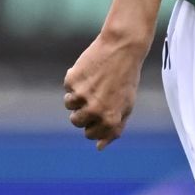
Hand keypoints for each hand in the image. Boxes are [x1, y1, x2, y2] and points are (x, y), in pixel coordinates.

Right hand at [62, 26, 150, 146]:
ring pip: (69, 105)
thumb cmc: (126, 78)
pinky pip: (67, 88)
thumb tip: (99, 147)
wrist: (122, 47)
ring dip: (77, 96)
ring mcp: (81, 96)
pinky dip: (75, 80)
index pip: (90, 135)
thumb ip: (114, 128)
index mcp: (109, 120)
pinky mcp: (72, 80)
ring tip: (92, 81)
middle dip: (83, 111)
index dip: (94, 123)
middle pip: (76, 122)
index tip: (101, 109)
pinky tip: (90, 71)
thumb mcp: (126, 106)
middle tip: (96, 95)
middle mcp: (94, 110)